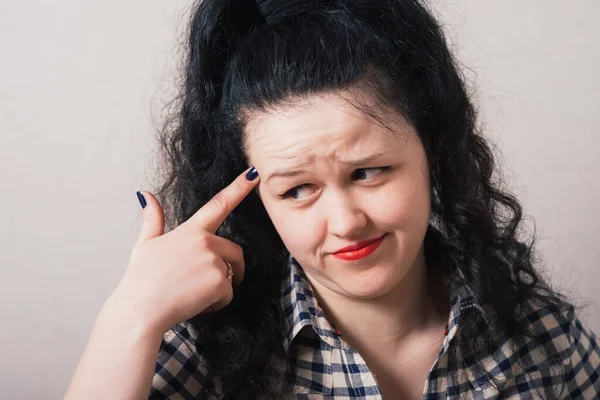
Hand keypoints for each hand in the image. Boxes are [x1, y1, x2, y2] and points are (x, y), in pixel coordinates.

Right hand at [110, 167, 259, 334]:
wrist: (140, 311)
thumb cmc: (141, 280)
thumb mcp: (145, 244)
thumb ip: (152, 219)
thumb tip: (146, 195)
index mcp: (190, 231)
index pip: (219, 204)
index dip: (239, 187)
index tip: (255, 174)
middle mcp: (205, 242)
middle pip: (234, 251)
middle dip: (228, 268)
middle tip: (205, 284)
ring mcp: (214, 261)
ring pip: (231, 275)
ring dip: (219, 288)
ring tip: (192, 294)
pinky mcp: (220, 282)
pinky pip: (228, 295)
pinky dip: (216, 304)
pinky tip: (195, 304)